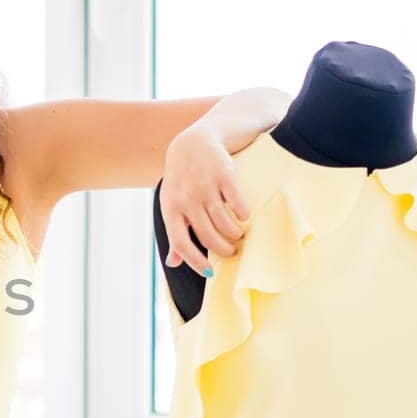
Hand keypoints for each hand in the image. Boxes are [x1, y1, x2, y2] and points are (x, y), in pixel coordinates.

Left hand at [160, 127, 249, 275]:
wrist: (193, 144)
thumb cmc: (182, 181)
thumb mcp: (172, 205)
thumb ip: (174, 233)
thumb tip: (172, 263)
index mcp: (171, 209)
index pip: (181, 243)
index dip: (195, 261)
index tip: (210, 273)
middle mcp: (187, 200)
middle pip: (208, 236)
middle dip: (223, 249)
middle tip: (232, 252)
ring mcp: (205, 188)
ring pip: (224, 224)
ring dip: (235, 234)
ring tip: (238, 236)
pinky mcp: (224, 176)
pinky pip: (238, 204)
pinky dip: (243, 214)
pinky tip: (244, 215)